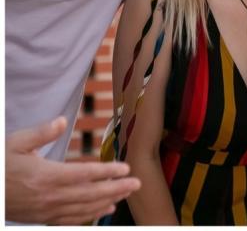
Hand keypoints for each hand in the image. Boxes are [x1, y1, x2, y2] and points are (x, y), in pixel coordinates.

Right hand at [5, 117, 140, 223]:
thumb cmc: (0, 163)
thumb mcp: (16, 143)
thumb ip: (42, 133)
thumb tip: (62, 121)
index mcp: (46, 175)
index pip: (85, 174)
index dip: (107, 172)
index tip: (126, 168)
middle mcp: (50, 196)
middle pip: (90, 193)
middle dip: (116, 188)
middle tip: (137, 183)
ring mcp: (46, 211)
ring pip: (84, 209)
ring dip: (108, 201)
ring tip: (126, 194)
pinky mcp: (42, 219)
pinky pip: (72, 220)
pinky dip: (91, 216)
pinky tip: (105, 209)